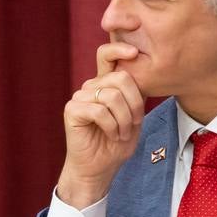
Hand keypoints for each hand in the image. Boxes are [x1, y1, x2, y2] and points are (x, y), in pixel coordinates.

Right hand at [56, 42, 145, 207]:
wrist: (100, 168)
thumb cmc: (117, 144)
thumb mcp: (134, 117)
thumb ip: (136, 95)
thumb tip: (145, 72)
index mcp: (106, 83)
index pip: (108, 55)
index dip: (119, 48)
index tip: (135, 52)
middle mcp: (91, 86)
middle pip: (120, 77)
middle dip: (135, 104)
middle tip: (134, 123)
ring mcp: (80, 96)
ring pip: (112, 95)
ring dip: (124, 119)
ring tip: (122, 133)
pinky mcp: (72, 109)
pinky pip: (99, 110)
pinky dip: (112, 126)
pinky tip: (112, 135)